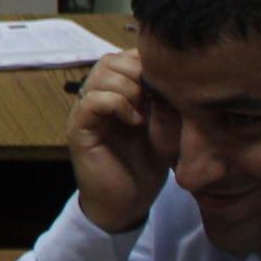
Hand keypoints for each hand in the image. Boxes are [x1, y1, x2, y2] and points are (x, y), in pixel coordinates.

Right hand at [64, 50, 170, 234]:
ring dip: (130, 87)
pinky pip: (91, 100)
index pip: (127, 57)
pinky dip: (116, 104)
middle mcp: (98, 96)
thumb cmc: (147, 166)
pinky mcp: (78, 129)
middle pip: (112, 60)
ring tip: (147, 109)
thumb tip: (182, 75)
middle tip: (159, 97)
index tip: (172, 84)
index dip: (149, 63)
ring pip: (101, 74)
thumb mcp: (164, 127)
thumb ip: (165, 100)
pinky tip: (136, 121)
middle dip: (140, 72)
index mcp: (118, 92)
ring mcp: (86, 111)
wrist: (128, 204)